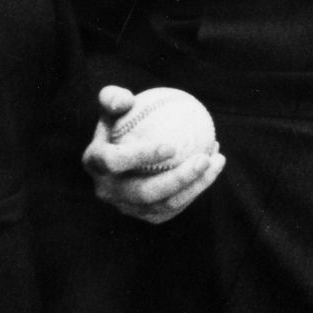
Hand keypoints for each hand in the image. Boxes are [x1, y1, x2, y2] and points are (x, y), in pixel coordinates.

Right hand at [85, 83, 223, 221]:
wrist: (126, 149)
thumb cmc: (124, 119)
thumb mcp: (114, 104)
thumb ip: (115, 98)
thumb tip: (124, 100)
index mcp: (95, 163)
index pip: (115, 163)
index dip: (141, 157)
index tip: (171, 145)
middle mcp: (107, 190)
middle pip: (144, 192)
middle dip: (178, 179)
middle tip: (204, 158)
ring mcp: (126, 206)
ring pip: (165, 204)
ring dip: (196, 185)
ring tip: (217, 160)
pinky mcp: (147, 215)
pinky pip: (176, 206)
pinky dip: (197, 189)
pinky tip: (215, 166)